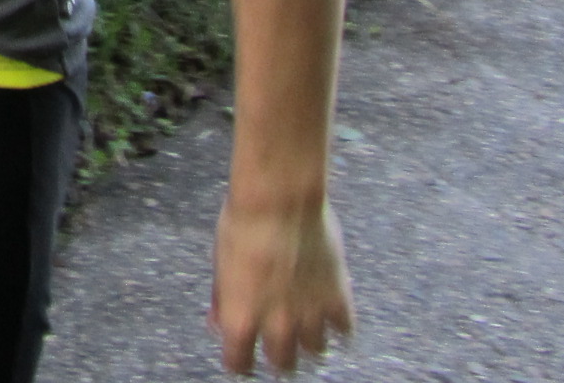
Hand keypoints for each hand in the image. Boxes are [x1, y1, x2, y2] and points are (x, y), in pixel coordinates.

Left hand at [209, 194, 352, 373]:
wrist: (278, 199)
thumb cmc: (244, 224)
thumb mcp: (220, 264)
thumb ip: (222, 299)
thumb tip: (219, 321)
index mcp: (240, 319)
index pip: (239, 365)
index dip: (240, 362)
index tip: (242, 357)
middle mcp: (277, 325)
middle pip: (282, 364)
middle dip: (278, 356)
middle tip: (278, 344)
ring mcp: (310, 315)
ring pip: (315, 352)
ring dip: (309, 342)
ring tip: (306, 327)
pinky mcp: (337, 300)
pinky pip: (344, 331)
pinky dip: (339, 327)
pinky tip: (332, 315)